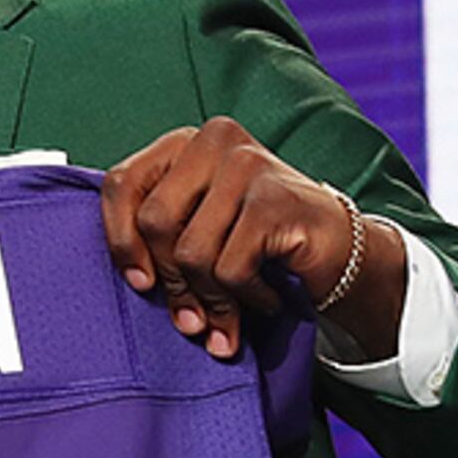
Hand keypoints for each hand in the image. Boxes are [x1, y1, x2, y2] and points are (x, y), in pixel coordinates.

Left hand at [99, 118, 402, 359]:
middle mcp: (214, 142)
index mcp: (184, 143)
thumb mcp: (199, 229)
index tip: (141, 283)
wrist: (336, 247)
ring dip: (211, 299)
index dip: (121, 240)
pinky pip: (231, 268)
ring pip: (192, 253)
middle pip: (154, 222)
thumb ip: (161, 239)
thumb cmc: (256, 240)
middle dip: (171, 281)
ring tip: (232, 313)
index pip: (122, 184)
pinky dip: (246, 297)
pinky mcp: (275, 200)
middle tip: (192, 315)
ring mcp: (247, 165)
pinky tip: (266, 297)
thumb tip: (137, 281)